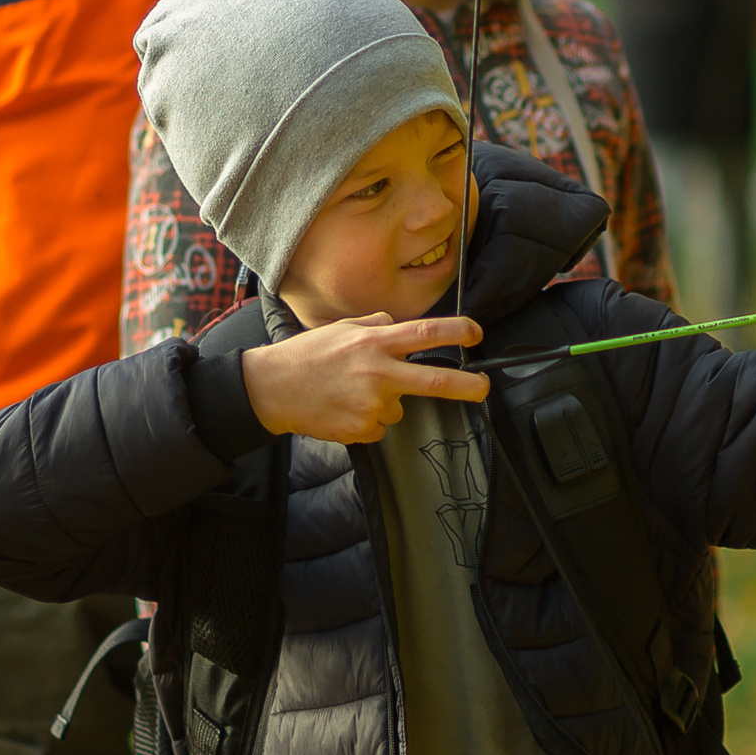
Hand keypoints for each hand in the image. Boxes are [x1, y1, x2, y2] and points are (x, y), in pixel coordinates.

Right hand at [240, 314, 492, 442]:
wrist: (271, 389)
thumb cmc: (307, 355)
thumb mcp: (342, 329)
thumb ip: (376, 326)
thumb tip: (398, 325)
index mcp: (373, 343)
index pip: (425, 333)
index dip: (456, 332)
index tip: (476, 332)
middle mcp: (377, 372)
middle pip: (433, 381)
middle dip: (466, 386)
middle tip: (484, 388)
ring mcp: (370, 404)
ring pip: (399, 408)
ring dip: (385, 402)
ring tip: (350, 393)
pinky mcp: (360, 429)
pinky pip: (378, 426)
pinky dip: (367, 420)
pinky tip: (343, 409)